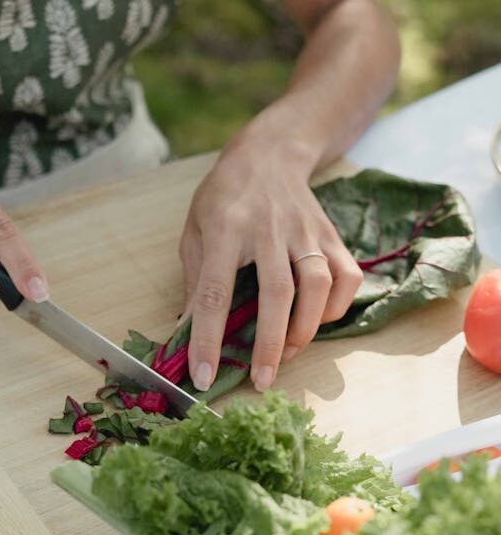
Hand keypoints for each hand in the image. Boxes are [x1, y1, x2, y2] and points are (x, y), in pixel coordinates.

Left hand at [179, 126, 362, 392]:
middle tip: (262, 380)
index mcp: (224, 229)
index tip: (202, 375)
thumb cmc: (223, 198)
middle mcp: (269, 229)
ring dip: (306, 328)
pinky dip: (336, 307)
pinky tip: (318, 319)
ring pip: (317, 285)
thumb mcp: (195, 233)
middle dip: (270, 345)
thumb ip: (195, 281)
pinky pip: (346, 276)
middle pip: (277, 293)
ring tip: (289, 354)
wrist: (269, 154)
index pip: (215, 291)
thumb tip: (188, 332)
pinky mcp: (331, 234)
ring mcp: (306, 230)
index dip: (207, 338)